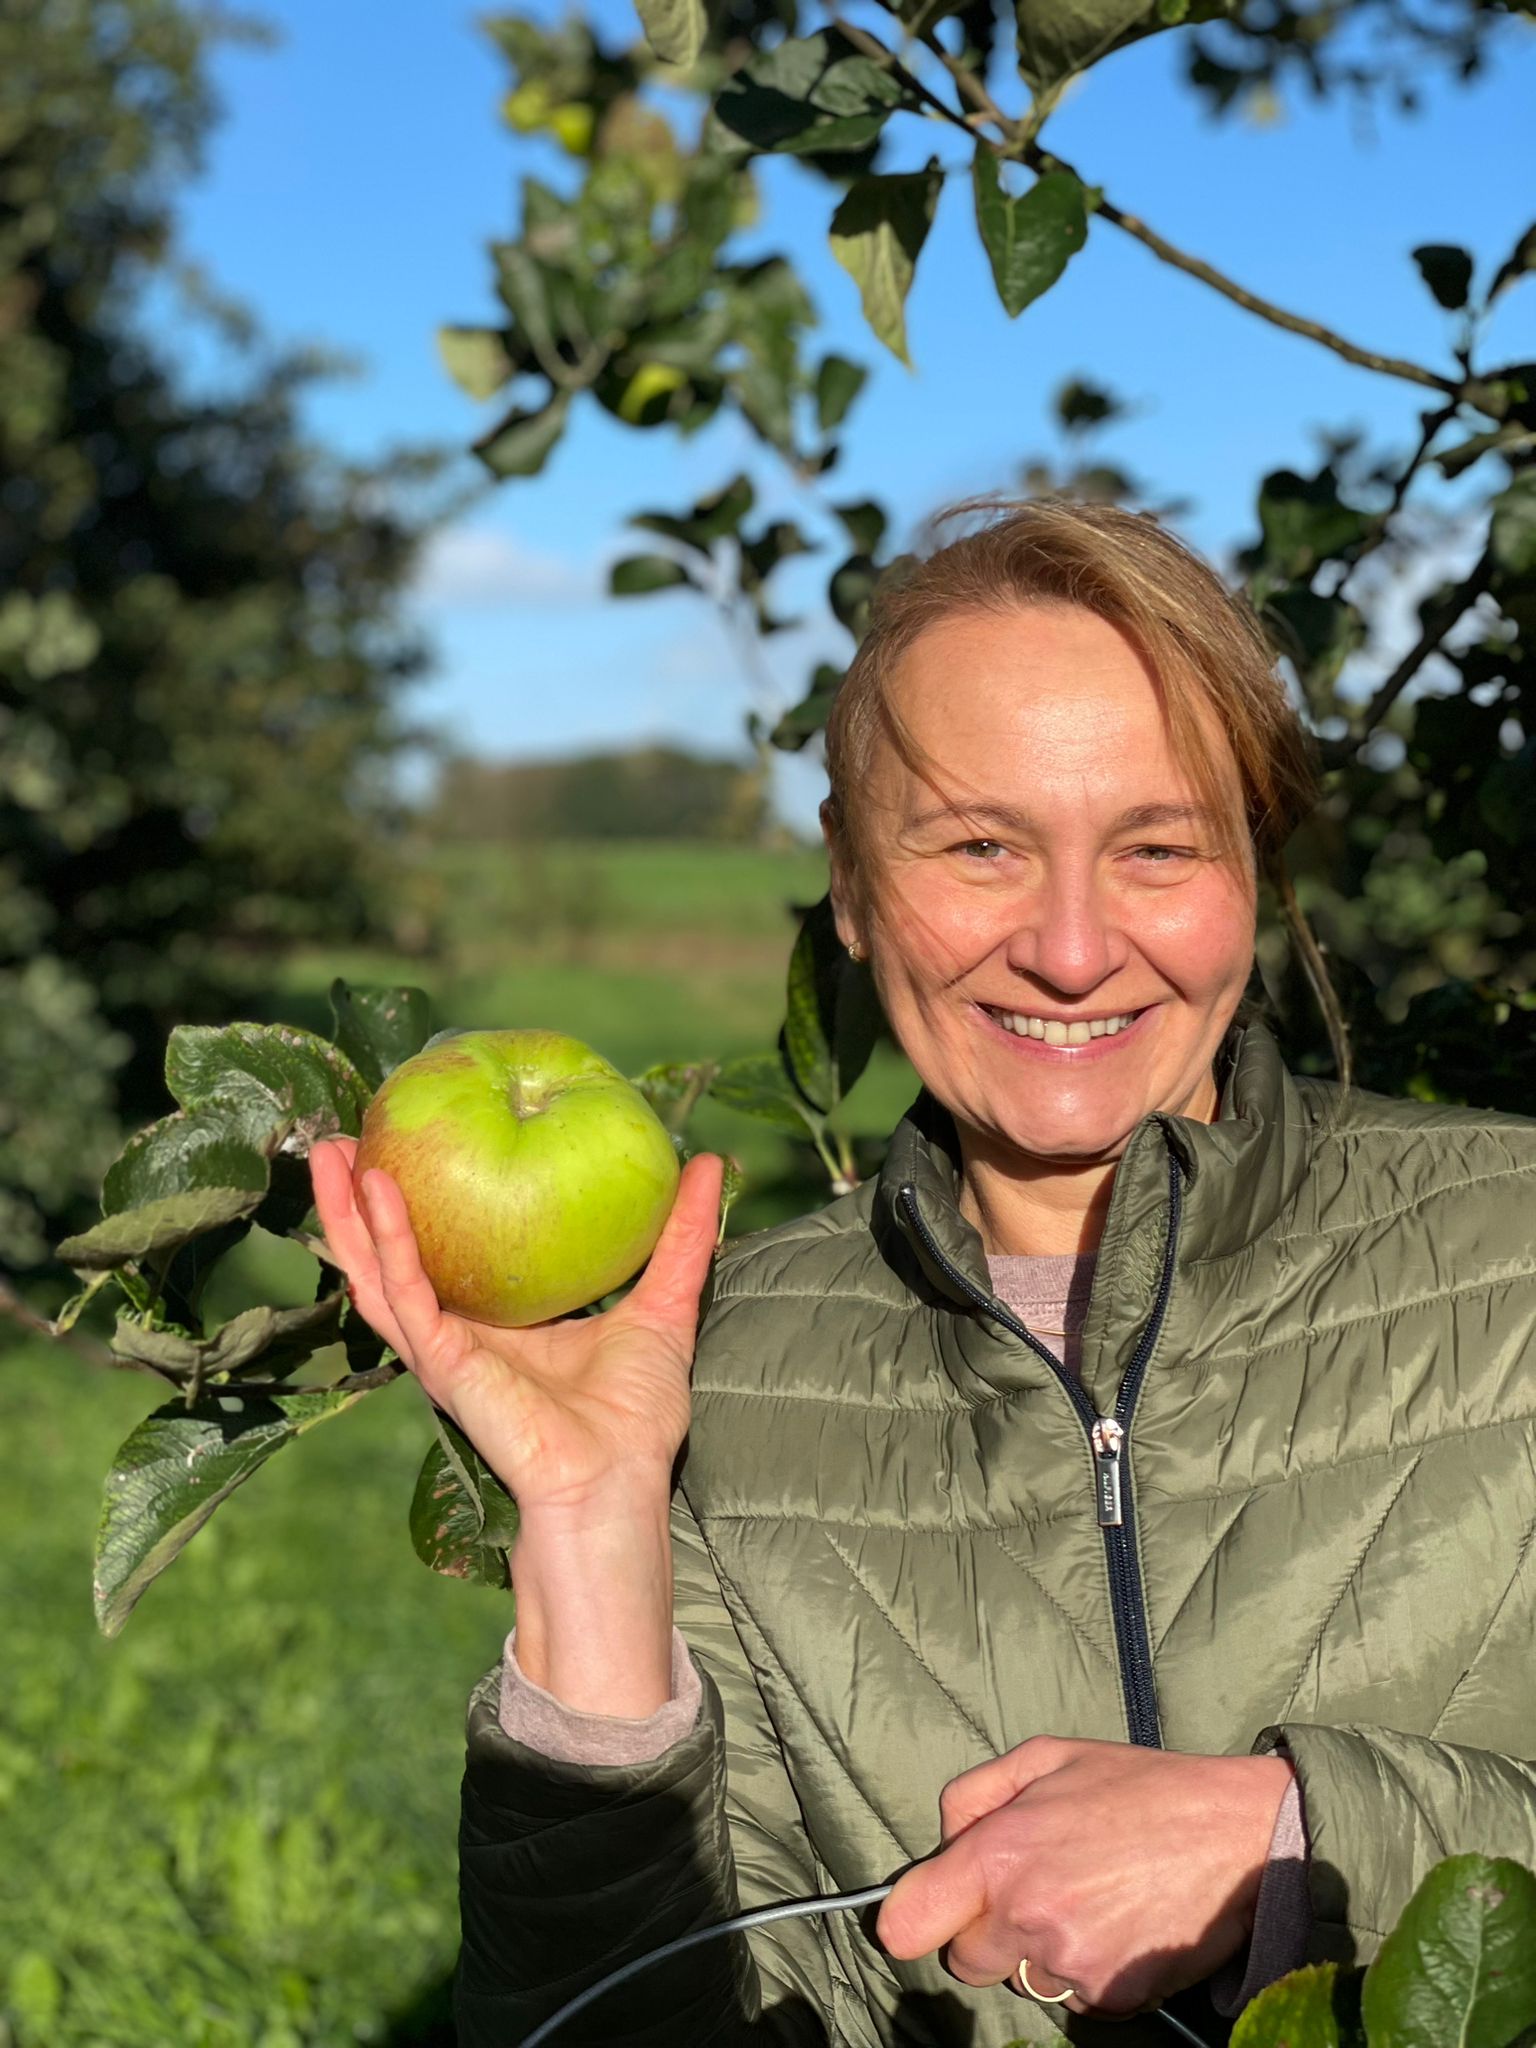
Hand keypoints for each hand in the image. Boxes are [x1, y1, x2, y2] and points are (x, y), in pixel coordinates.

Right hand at [310, 1137, 723, 1515]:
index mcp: (496, 1322)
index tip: (409, 1136)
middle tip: (341, 1131)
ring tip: (326, 1149)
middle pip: (390, 1254)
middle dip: (358, 1196)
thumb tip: (713, 1163)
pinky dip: (387, 1242)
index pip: (443, 1250)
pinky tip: (376, 1192)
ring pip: (375, 1271)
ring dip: (346, 1210)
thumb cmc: (635, 1416)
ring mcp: (442, 1348)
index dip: (420, 1199)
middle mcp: (457, 1332)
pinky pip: (404, 1294)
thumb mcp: (664, 1304)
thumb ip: (681, 1236)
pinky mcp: (442, 1363)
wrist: (616, 1484)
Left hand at [876, 1736, 1293, 2015]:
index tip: (927, 1911)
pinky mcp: (1112, 1997)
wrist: (1236, 1832)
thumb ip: (973, 1795)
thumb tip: (944, 1840)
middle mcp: (1027, 1916)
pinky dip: (1086, 1969)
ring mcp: (1071, 1964)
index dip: (911, 1918)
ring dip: (1038, 1950)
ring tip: (1089, 1895)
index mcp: (1000, 1854)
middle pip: (964, 1961)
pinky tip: (1118, 1923)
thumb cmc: (1139, 1786)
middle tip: (1034, 1887)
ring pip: (1021, 1979)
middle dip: (986, 1931)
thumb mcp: (1046, 1756)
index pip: (908, 1922)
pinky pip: (1073, 1996)